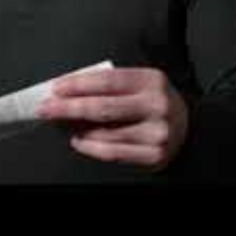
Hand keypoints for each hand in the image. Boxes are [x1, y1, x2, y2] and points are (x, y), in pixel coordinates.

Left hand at [37, 68, 188, 170]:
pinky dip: (90, 147)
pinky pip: (113, 153)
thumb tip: (71, 92)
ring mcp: (156, 132)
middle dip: (68, 107)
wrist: (188, 128)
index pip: (108, 81)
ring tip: (61, 123)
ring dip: (77, 129)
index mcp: (152, 80)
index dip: (79, 84)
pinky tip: (79, 140)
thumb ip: (112, 85)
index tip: (57, 88)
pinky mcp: (152, 155)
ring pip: (105, 133)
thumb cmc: (155, 102)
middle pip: (102, 107)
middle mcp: (156, 105)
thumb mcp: (141, 84)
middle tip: (47, 108)